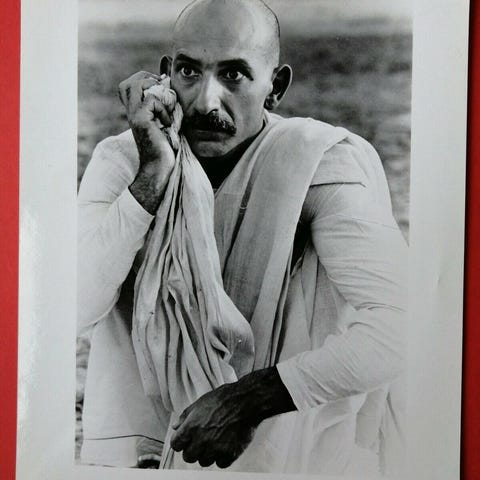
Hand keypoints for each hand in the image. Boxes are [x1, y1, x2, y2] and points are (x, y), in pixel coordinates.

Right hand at [118, 71, 175, 212]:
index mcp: (135, 113)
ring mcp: (134, 116)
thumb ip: (163, 109)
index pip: (128, 87)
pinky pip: (151, 101)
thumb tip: (171, 92)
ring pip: (135, 85)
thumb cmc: (165, 149)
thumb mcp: (164, 124)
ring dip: (154, 90)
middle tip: (161, 94)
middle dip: (146, 80)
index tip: (161, 92)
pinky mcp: (141, 121)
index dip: (144, 81)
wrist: (159, 168)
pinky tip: (168, 123)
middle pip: (127, 83)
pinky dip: (164, 108)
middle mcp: (131, 113)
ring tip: (164, 106)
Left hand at [170, 382, 256, 467]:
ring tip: (215, 440)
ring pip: (204, 462)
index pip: (176, 445)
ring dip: (207, 454)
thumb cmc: (223, 399)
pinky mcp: (230, 454)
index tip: (185, 439)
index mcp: (192, 426)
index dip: (180, 441)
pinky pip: (220, 463)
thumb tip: (175, 426)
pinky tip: (225, 444)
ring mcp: (216, 448)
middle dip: (192, 449)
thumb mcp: (200, 402)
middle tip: (201, 440)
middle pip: (188, 457)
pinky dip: (221, 456)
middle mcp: (202, 440)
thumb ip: (185, 416)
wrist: (246, 401)